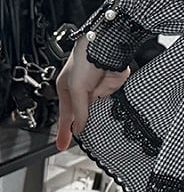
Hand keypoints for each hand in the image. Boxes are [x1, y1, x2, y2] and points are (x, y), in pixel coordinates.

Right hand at [55, 37, 129, 151]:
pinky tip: (113, 121)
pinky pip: (112, 104)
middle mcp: (83, 90)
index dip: (64, 132)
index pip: (65, 116)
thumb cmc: (85, 59)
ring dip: (100, 121)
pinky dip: (112, 112)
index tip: (62, 146)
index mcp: (67, 89)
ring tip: (100, 135)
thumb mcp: (77, 88)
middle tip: (87, 142)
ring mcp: (99, 89)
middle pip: (83, 115)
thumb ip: (80, 110)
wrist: (107, 45)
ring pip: (99, 111)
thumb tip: (80, 129)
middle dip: (85, 128)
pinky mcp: (114, 87)